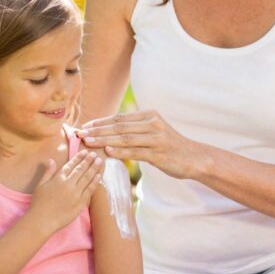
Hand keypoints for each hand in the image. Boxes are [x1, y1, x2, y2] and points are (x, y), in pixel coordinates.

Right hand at [29, 150, 103, 232]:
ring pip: (87, 178)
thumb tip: (51, 159)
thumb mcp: (40, 185)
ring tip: (100, 161)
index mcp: (58, 178)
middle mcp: (68, 184)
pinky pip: (90, 190)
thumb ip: (48, 172)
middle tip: (95, 154)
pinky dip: (95, 182)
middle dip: (88, 160)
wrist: (42, 220)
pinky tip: (99, 176)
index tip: (85, 152)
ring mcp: (75, 193)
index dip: (78, 158)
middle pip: (81, 170)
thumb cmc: (39, 203)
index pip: (70, 165)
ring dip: (94, 168)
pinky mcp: (80, 203)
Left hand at [79, 111, 198, 178]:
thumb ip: (135, 129)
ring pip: (125, 138)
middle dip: (98, 130)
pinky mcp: (159, 153)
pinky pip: (136, 151)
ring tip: (88, 142)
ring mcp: (157, 138)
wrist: (194, 158)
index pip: (119, 118)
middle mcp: (153, 124)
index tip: (84, 126)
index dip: (100, 122)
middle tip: (81, 133)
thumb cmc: (169, 146)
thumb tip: (110, 130)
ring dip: (104, 140)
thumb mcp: (153, 131)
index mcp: (149, 115)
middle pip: (119, 126)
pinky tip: (108, 152)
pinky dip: (121, 151)